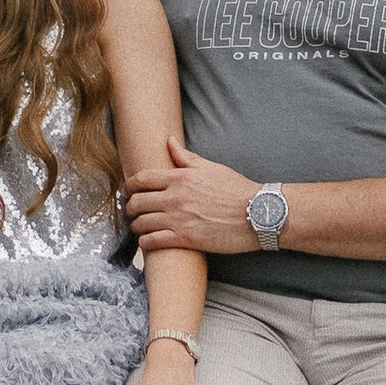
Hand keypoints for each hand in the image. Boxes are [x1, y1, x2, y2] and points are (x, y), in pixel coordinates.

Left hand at [124, 140, 259, 260]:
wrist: (258, 214)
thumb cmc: (237, 190)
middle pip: (136, 202)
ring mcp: (178, 219)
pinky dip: (145, 242)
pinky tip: (148, 241)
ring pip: (141, 223)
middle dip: (129, 207)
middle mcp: (175, 197)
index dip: (129, 186)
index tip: (127, 192)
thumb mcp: (211, 168)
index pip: (141, 179)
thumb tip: (169, 141)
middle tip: (131, 211)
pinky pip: (152, 241)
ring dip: (136, 226)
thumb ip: (186, 157)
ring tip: (139, 227)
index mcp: (180, 177)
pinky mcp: (185, 239)